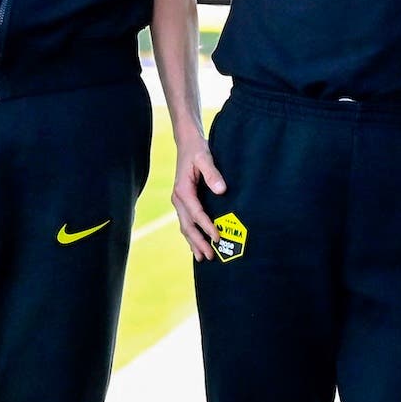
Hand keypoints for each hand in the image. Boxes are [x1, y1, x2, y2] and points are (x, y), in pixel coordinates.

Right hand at [171, 134, 227, 260]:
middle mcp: (179, 199)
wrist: (187, 143)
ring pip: (185, 226)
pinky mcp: (184, 202)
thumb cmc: (197, 150)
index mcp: (183, 191)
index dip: (207, 227)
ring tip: (204, 258)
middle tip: (210, 257)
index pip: (196, 214)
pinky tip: (198, 245)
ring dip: (194, 242)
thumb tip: (221, 190)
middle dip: (198, 242)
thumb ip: (212, 174)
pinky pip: (187, 222)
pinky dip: (192, 235)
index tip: (218, 238)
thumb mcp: (205, 157)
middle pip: (187, 226)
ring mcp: (180, 201)